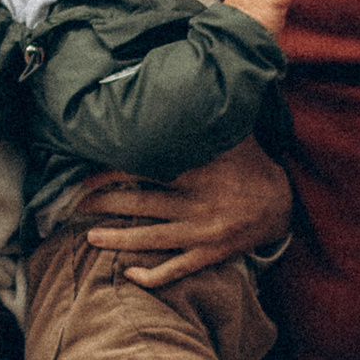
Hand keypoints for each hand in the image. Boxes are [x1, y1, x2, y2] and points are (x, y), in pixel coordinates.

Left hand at [74, 137, 293, 288]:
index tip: (86, 175)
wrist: (284, 206)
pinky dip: (153, 275)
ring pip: (151, 239)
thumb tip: (187, 84)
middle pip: (140, 204)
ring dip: (117, 238)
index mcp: (199, 172)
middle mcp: (198, 204)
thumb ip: (205, 120)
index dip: (111, 173)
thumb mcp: (233, 136)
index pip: (145, 170)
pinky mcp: (210, 256)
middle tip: (76, 204)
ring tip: (89, 237)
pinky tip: (128, 273)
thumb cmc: (251, 166)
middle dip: (103, 204)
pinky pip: (176, 269)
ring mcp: (203, 234)